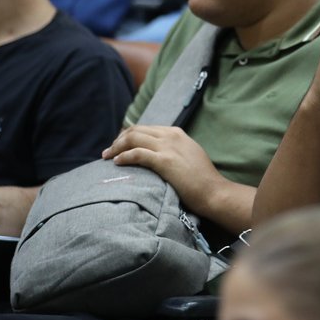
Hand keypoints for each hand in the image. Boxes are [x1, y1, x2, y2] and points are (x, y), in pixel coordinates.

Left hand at [103, 126, 221, 213]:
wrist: (213, 191)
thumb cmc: (202, 179)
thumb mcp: (189, 155)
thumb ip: (174, 150)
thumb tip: (156, 154)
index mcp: (177, 133)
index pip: (145, 128)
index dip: (128, 136)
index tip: (119, 146)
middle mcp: (171, 136)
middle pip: (136, 130)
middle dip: (118, 139)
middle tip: (108, 152)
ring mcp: (168, 147)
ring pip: (133, 138)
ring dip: (116, 147)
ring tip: (106, 157)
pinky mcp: (164, 161)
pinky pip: (136, 154)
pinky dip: (123, 156)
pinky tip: (116, 162)